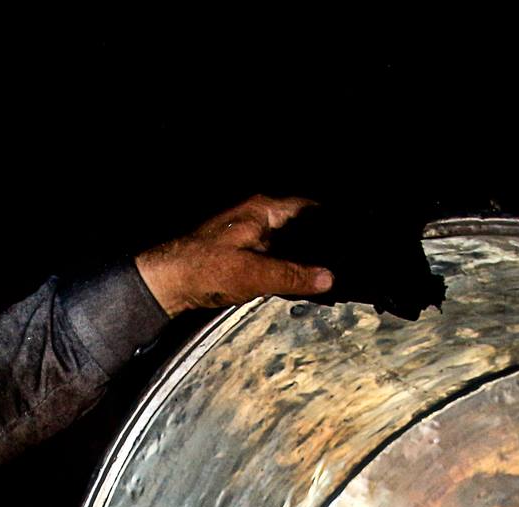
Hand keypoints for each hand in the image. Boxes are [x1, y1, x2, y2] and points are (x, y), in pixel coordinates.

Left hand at [134, 195, 333, 316]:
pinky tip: (299, 285)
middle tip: (345, 263)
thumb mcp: (254, 274)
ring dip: (303, 261)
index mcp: (262, 211)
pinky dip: (287, 270)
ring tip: (328, 277)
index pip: (308, 209)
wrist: (167, 283)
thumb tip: (328, 278)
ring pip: (288, 246)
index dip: (331, 221)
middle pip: (300, 228)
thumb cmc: (203, 269)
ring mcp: (250, 237)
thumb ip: (293, 275)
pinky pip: (274, 260)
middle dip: (320, 245)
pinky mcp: (242, 256)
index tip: (352, 235)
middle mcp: (258, 218)